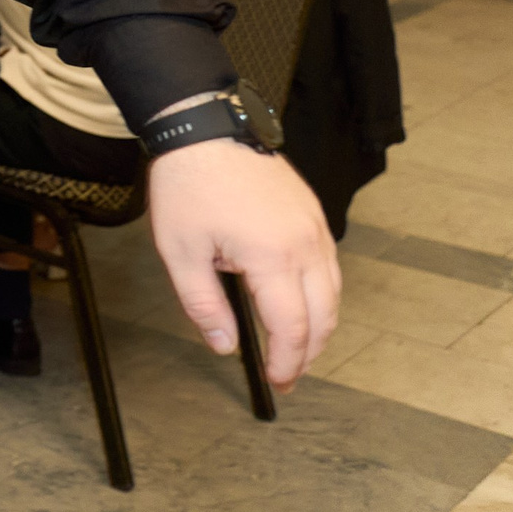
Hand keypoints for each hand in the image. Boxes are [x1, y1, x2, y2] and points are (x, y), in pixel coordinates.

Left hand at [146, 137, 340, 390]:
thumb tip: (223, 344)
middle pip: (324, 317)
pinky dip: (322, 294)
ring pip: (333, 293)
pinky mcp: (313, 213)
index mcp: (272, 257)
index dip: (287, 362)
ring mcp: (315, 227)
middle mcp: (305, 244)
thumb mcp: (180, 252)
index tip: (276, 381)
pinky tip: (301, 303)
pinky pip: (329, 265)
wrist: (204, 130)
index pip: (292, 328)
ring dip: (320, 325)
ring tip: (296, 347)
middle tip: (288, 374)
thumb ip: (203, 304)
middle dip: (309, 353)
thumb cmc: (188, 186)